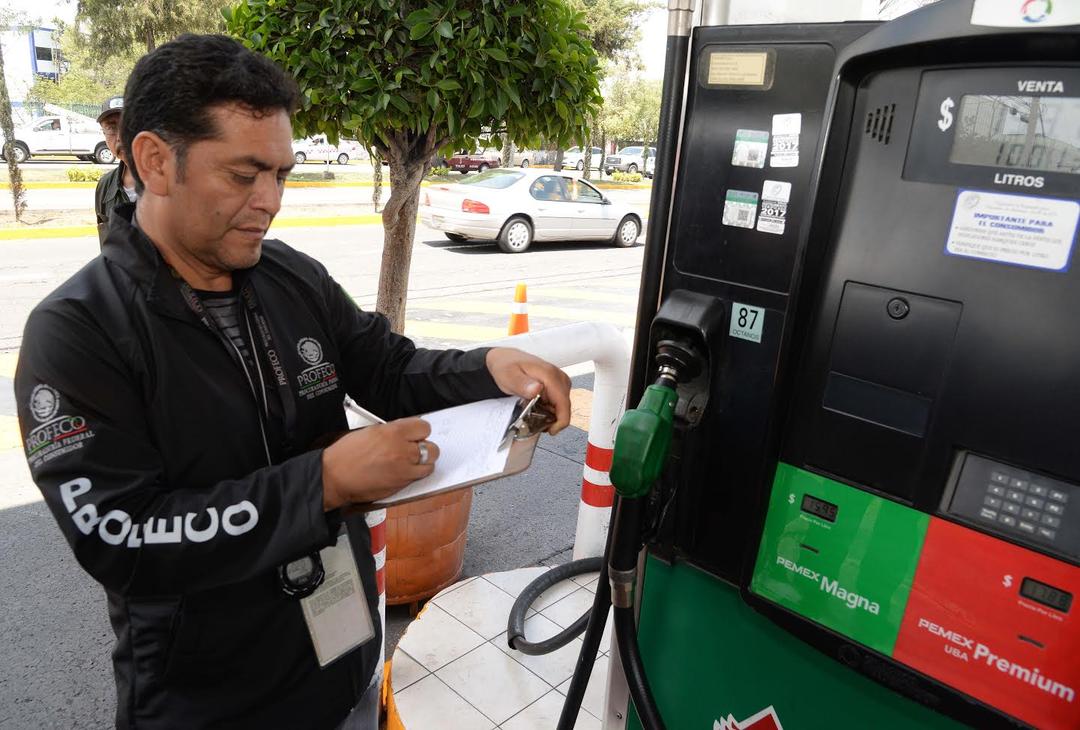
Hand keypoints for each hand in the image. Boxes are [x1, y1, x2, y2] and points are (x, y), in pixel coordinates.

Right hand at [321, 418, 439, 510]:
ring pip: (429, 464)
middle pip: (432, 447)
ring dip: (422, 463)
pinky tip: (403, 472)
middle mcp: (402, 449)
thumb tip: (405, 433)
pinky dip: (415, 475)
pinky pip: (419, 478)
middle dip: (425, 448)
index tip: (415, 435)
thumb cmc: (346, 455)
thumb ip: (392, 431)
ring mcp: (404, 468)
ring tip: (410, 462)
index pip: (424, 427)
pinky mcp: (401, 484)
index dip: (420, 432)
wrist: (335, 476)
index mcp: (393, 432)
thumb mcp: (370, 432)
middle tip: (414, 449)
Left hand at [485, 347, 571, 434]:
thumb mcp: (509, 376)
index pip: (564, 403)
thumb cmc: (505, 366)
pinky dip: (549, 409)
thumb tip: (537, 388)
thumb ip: (522, 384)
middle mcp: (558, 377)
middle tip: (534, 421)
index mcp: (549, 375)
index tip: (550, 430)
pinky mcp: (556, 385)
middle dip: (552, 419)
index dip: (560, 421)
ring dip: (550, 414)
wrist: (504, 359)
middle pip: (564, 407)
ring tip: (533, 413)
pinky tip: (537, 408)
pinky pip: (558, 403)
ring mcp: (559, 381)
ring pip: (562, 406)